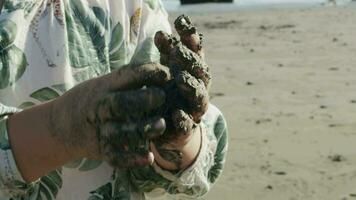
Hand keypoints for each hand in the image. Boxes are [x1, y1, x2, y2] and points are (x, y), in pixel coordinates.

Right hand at [50, 63, 170, 167]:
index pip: (126, 76)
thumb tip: (162, 71)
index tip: (165, 73)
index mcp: (104, 87)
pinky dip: (131, 159)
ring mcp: (101, 130)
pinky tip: (149, 158)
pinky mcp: (102, 150)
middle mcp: (101, 108)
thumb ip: (128, 80)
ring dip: (142, 129)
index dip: (147, 73)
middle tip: (162, 96)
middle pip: (120, 104)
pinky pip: (116, 157)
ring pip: (121, 132)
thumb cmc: (92, 100)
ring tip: (161, 125)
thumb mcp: (104, 84)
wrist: (60, 126)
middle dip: (142, 99)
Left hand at [151, 15, 210, 168]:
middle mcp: (198, 88)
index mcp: (193, 71)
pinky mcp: (186, 129)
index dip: (190, 37)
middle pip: (200, 72)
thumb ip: (167, 54)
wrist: (169, 128)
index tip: (180, 22)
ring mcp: (194, 109)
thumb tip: (160, 32)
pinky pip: (187, 124)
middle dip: (191, 60)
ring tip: (181, 78)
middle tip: (177, 50)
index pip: (196, 51)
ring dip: (192, 86)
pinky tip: (176, 113)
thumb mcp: (167, 70)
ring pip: (199, 97)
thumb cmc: (169, 93)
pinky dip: (183, 119)